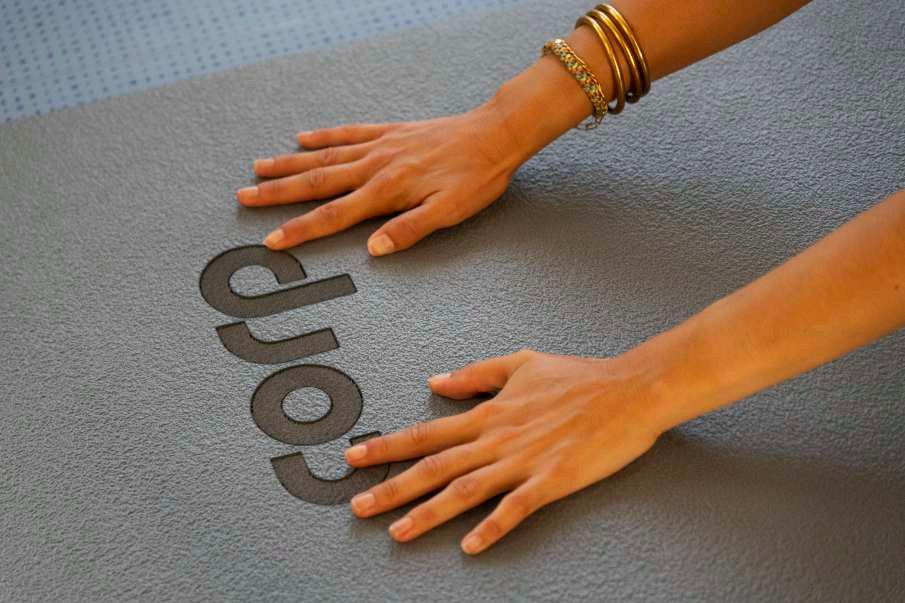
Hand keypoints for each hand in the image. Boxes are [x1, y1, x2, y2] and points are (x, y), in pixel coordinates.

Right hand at [237, 105, 528, 255]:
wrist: (494, 134)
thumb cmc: (475, 178)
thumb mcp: (449, 212)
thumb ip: (409, 230)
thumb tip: (372, 250)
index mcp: (386, 192)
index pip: (334, 216)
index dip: (301, 230)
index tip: (273, 240)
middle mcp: (375, 167)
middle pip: (316, 181)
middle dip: (278, 193)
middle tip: (244, 197)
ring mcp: (380, 146)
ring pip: (325, 156)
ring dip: (289, 163)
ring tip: (258, 169)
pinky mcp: (390, 132)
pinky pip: (349, 133)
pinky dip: (324, 136)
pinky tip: (303, 137)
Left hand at [343, 349, 664, 553]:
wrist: (629, 390)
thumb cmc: (578, 377)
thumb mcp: (520, 363)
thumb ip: (475, 374)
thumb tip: (436, 382)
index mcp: (488, 414)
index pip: (426, 433)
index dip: (387, 447)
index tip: (355, 458)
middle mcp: (497, 439)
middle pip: (434, 467)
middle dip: (391, 487)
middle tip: (356, 506)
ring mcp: (523, 460)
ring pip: (465, 490)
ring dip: (428, 513)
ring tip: (397, 533)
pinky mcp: (552, 479)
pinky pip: (516, 507)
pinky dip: (492, 527)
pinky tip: (471, 546)